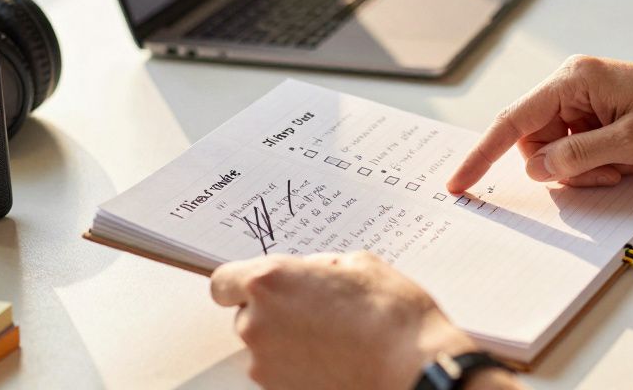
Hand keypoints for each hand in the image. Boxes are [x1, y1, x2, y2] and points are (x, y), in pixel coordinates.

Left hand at [210, 251, 480, 389]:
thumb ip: (316, 267)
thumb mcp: (357, 264)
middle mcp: (258, 323)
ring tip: (332, 334)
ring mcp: (266, 363)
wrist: (410, 368)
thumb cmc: (390, 315)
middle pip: (246, 313)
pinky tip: (333, 355)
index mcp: (270, 281)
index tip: (257, 285)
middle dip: (273, 309)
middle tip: (316, 306)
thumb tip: (308, 275)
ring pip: (264, 343)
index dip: (241, 282)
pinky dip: (298, 363)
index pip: (222, 282)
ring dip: (286, 337)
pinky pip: (280, 369)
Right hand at [447, 55, 632, 191]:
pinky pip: (578, 153)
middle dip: (561, 168)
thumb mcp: (627, 144)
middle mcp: (574, 85)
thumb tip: (537, 168)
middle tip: (602, 175)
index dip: (482, 154)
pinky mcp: (600, 118)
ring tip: (623, 166)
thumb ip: (574, 158)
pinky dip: (598, 167)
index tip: (458, 182)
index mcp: (573, 78)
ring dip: (584, 171)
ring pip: (556, 153)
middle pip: (534, 141)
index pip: (512, 120)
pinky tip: (629, 162)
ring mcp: (587, 102)